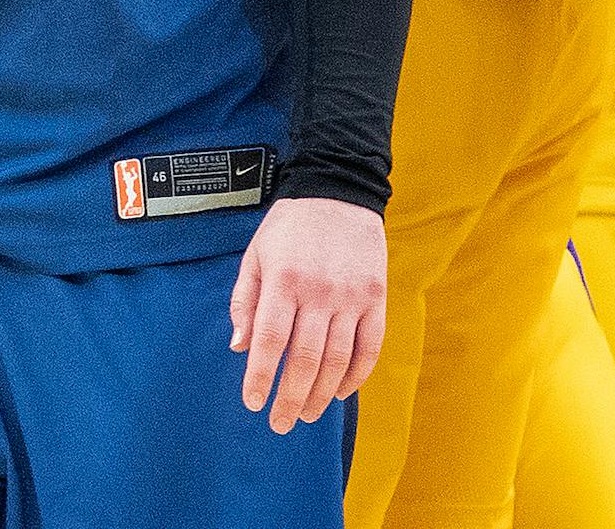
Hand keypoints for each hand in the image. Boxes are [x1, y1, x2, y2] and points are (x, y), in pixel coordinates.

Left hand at [231, 197, 386, 434]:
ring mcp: (351, 297)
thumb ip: (244, 301)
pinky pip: (369, 348)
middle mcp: (318, 292)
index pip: (270, 340)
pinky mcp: (376, 299)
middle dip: (289, 398)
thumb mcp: (256, 254)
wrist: (338, 192)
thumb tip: (239, 347)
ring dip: (320, 395)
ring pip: (337, 360)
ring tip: (306, 414)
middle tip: (279, 423)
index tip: (252, 403)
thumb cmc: (290, 227)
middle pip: (304, 359)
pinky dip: (355, 377)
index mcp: (283, 280)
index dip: (260, 377)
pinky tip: (339, 393)